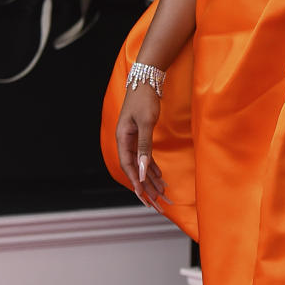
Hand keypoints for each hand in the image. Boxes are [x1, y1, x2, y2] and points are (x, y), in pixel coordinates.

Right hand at [115, 84, 167, 208]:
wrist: (145, 80)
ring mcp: (132, 139)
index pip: (128, 167)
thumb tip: (142, 168)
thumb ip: (145, 146)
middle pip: (134, 169)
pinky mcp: (140, 136)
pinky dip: (152, 167)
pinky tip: (160, 177)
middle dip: (146, 187)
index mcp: (122, 139)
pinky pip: (145, 156)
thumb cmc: (144, 99)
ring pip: (141, 165)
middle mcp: (125, 141)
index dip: (136, 183)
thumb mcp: (147, 122)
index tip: (145, 198)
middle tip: (158, 204)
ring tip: (162, 194)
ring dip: (151, 179)